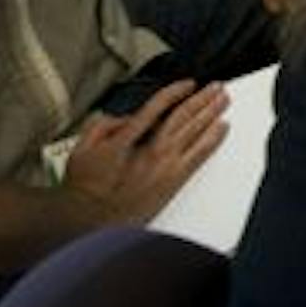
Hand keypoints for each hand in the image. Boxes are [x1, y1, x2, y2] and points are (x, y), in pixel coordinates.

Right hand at [62, 80, 229, 225]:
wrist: (92, 221)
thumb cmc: (86, 189)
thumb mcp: (82, 148)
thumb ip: (103, 125)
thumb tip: (124, 119)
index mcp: (129, 138)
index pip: (159, 106)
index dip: (176, 91)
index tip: (188, 84)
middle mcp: (152, 150)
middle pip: (184, 116)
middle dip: (202, 99)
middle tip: (216, 88)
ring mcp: (166, 166)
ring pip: (196, 132)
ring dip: (212, 113)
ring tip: (223, 100)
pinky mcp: (175, 182)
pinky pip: (200, 155)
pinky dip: (213, 140)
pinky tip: (222, 129)